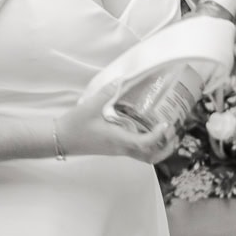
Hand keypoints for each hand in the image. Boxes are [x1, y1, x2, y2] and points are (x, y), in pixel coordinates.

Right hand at [62, 78, 182, 163]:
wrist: (60, 140)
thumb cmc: (74, 125)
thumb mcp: (90, 106)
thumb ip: (107, 93)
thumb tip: (122, 79)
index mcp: (117, 140)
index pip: (144, 144)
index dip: (158, 136)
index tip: (166, 124)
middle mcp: (121, 148)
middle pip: (151, 156)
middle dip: (166, 146)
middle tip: (175, 131)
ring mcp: (119, 150)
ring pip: (146, 156)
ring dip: (160, 148)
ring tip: (168, 132)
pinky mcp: (116, 148)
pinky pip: (138, 151)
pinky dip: (150, 145)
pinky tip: (151, 130)